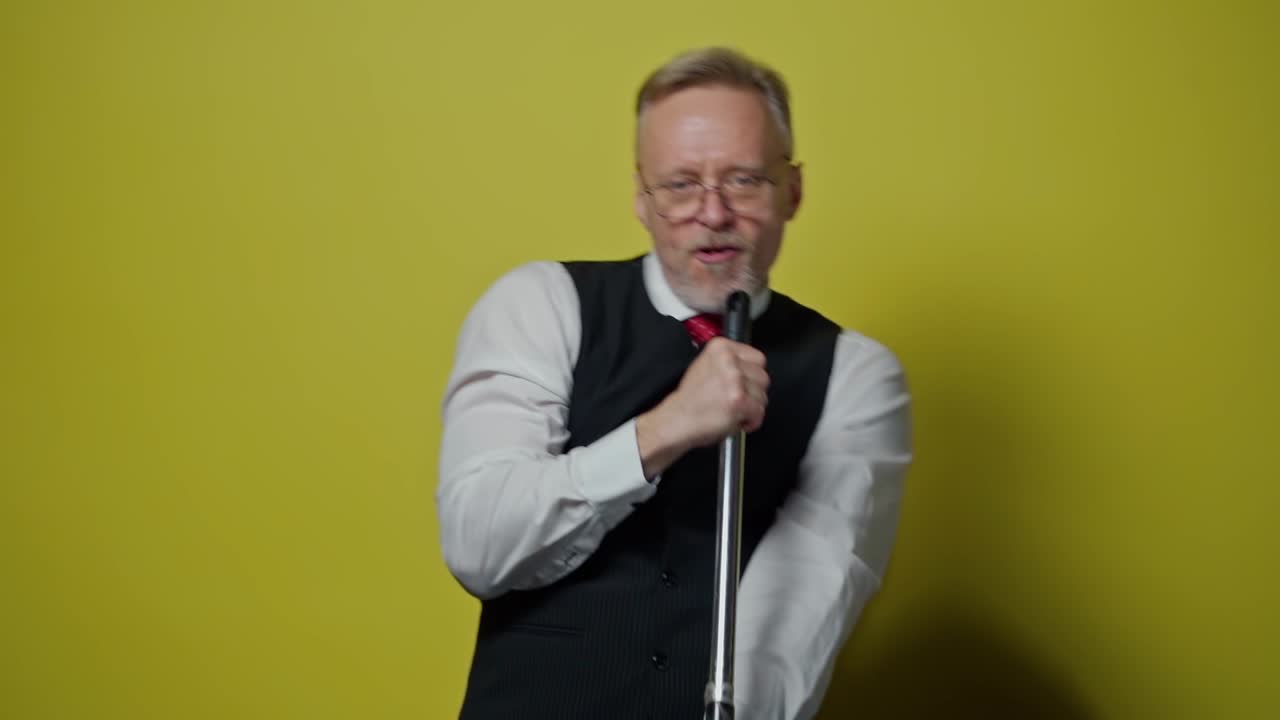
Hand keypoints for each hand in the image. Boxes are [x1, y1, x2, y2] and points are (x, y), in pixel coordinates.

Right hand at [636, 338, 768, 477]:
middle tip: (736, 401)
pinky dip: (751, 422)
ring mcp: (734, 380)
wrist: (677, 419)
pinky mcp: (739, 400)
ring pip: (763, 396)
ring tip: (732, 411)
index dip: (752, 376)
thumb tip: (750, 370)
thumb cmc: (690, 400)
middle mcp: (729, 360)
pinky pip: (759, 413)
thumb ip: (729, 363)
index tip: (745, 385)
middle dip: (753, 393)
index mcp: (721, 347)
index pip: (758, 358)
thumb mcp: (705, 366)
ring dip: (752, 408)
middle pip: (763, 377)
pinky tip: (735, 420)